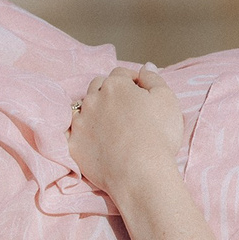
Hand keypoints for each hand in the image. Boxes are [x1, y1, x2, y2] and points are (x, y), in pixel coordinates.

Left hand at [67, 64, 185, 201]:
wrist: (140, 173)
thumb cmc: (158, 135)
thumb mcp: (167, 99)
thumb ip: (154, 78)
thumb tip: (146, 66)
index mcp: (115, 85)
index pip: (122, 74)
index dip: (133, 82)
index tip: (141, 94)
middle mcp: (93, 98)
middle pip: (99, 86)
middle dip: (110, 92)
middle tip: (125, 108)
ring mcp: (80, 122)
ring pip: (83, 107)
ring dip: (94, 110)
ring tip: (109, 124)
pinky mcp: (74, 144)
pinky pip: (71, 132)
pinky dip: (80, 131)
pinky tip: (91, 137)